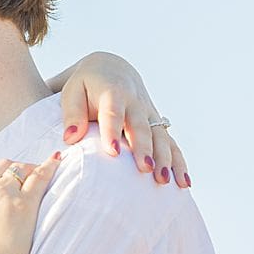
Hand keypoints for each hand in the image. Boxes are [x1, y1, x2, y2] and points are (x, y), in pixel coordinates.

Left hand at [58, 53, 190, 187]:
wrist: (112, 70)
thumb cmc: (86, 86)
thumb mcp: (73, 92)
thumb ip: (72, 114)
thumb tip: (70, 138)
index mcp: (113, 93)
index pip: (113, 113)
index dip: (112, 131)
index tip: (112, 152)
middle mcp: (135, 103)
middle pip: (141, 127)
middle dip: (144, 148)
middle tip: (145, 169)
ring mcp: (149, 114)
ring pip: (161, 137)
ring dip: (165, 159)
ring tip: (164, 181)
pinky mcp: (158, 125)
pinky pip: (171, 144)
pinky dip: (178, 162)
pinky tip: (183, 183)